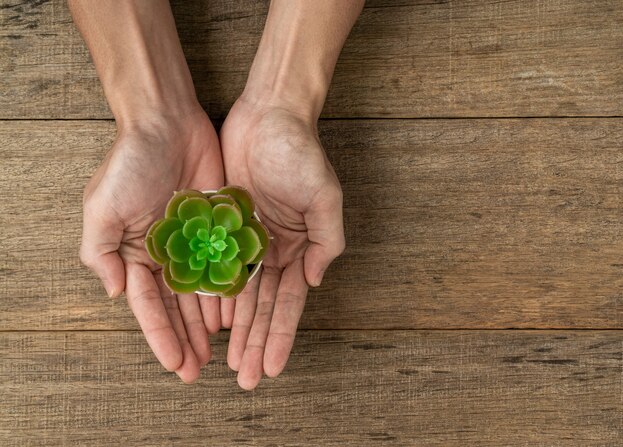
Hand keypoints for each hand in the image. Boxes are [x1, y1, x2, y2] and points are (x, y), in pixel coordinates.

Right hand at [80, 108, 223, 382]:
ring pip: (204, 290)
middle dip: (188, 338)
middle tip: (200, 370)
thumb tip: (116, 294)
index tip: (176, 364)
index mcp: (135, 253)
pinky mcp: (218, 225)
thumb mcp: (101, 207)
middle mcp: (165, 253)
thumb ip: (101, 253)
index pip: (149, 306)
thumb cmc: (130, 162)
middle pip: (178, 306)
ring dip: (211, 321)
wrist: (166, 122)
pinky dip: (231, 288)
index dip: (162, 336)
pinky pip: (227, 262)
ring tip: (222, 350)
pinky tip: (238, 312)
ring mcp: (194, 241)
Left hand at [220, 98, 345, 388]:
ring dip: (236, 329)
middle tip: (245, 378)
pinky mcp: (222, 224)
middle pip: (262, 307)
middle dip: (255, 343)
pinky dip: (214, 295)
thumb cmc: (301, 154)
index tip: (272, 367)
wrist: (268, 116)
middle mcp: (273, 249)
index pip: (288, 302)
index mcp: (299, 247)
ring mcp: (246, 239)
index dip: (280, 336)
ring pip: (238, 294)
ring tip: (227, 361)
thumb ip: (328, 240)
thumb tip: (315, 281)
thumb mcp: (325, 196)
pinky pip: (216, 266)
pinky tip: (210, 322)